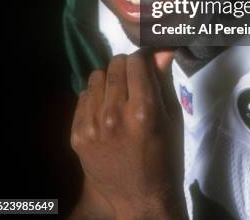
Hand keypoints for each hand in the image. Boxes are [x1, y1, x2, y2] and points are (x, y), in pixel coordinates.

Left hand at [70, 49, 186, 219]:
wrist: (141, 200)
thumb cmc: (166, 157)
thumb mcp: (172, 117)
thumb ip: (163, 80)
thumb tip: (161, 48)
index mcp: (144, 110)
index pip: (136, 60)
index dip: (144, 58)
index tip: (147, 63)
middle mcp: (114, 114)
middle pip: (115, 65)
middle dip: (127, 67)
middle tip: (135, 81)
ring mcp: (92, 125)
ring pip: (96, 77)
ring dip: (110, 80)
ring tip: (119, 96)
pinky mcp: (77, 135)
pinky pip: (83, 97)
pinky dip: (96, 98)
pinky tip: (106, 112)